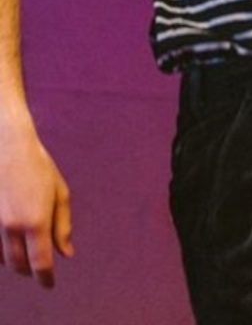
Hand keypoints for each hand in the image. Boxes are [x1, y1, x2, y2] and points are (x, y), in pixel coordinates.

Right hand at [0, 124, 73, 287]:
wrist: (7, 145)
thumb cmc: (38, 165)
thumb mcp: (59, 191)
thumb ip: (63, 225)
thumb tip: (67, 253)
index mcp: (35, 220)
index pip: (40, 264)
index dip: (45, 279)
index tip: (49, 284)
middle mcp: (12, 226)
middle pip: (20, 266)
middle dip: (31, 272)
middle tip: (40, 269)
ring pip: (3, 259)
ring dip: (15, 262)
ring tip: (26, 255)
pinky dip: (1, 253)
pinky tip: (10, 244)